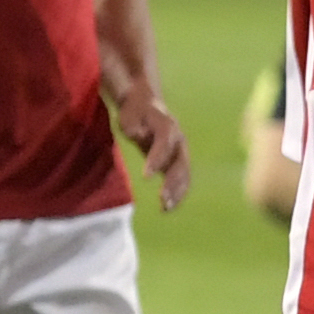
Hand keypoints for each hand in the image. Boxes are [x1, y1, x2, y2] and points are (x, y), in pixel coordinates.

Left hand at [118, 84, 192, 210]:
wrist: (145, 105)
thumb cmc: (134, 112)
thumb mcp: (129, 115)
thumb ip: (134, 125)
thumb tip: (139, 135)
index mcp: (167, 125)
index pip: (164, 143)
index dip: (157, 160)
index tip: (146, 177)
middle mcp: (179, 139)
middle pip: (180, 162)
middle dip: (172, 182)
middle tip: (161, 198)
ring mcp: (181, 151)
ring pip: (184, 174)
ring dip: (177, 192)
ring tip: (165, 208)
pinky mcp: (177, 161)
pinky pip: (182, 179)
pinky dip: (176, 194)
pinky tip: (166, 208)